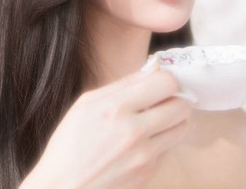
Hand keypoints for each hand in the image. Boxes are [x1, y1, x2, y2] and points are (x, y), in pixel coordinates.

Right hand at [20, 65, 192, 188]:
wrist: (63, 188)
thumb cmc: (69, 145)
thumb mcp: (86, 104)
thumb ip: (122, 85)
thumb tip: (151, 69)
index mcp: (116, 108)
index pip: (166, 83)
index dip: (165, 80)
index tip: (159, 83)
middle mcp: (134, 131)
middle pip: (181, 105)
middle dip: (174, 99)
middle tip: (161, 100)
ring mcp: (145, 155)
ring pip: (182, 127)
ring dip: (173, 120)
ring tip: (155, 120)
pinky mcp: (149, 173)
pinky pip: (169, 148)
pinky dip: (161, 141)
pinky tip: (143, 142)